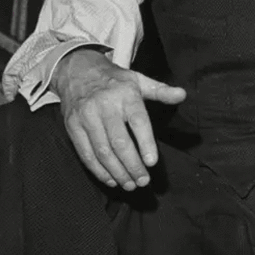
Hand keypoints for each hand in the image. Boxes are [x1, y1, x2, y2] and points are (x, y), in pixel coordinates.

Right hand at [49, 48, 185, 191]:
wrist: (77, 70)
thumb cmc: (114, 80)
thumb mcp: (139, 80)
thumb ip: (161, 91)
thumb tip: (182, 95)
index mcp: (125, 94)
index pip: (137, 121)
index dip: (145, 143)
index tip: (152, 162)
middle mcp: (104, 106)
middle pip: (119, 142)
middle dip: (132, 165)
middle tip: (143, 181)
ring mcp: (86, 117)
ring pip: (102, 151)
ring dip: (117, 172)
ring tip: (130, 184)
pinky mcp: (72, 127)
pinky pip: (85, 153)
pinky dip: (98, 170)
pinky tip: (111, 179)